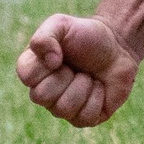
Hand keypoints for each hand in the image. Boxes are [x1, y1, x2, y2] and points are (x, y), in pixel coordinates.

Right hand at [16, 13, 139, 126]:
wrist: (117, 47)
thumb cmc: (86, 35)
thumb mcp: (61, 24)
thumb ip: (44, 36)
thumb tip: (50, 62)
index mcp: (35, 70)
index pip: (26, 77)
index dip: (45, 65)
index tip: (60, 54)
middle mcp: (45, 92)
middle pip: (41, 96)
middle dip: (64, 77)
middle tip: (75, 66)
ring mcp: (63, 108)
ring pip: (63, 108)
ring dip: (82, 86)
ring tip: (88, 75)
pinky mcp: (84, 119)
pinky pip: (85, 117)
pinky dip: (97, 97)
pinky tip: (99, 87)